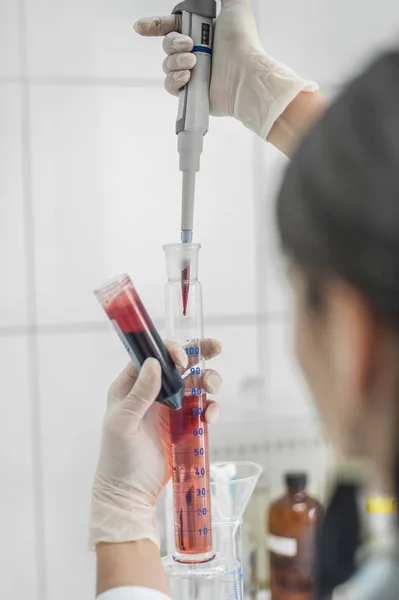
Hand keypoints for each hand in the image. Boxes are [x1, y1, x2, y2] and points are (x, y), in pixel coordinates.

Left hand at [90, 339, 221, 548]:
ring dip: (208, 380)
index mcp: (131, 385)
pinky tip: (210, 417)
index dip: (170, 351)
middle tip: (216, 348)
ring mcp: (170, 408)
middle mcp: (153, 392)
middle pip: (180, 363)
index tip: (183, 360)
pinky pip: (202, 408)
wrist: (131, 494)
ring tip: (213, 388)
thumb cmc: (118, 458)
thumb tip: (154, 363)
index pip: (153, 356)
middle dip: (199, 353)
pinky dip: (211, 407)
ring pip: (195, 383)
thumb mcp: (123, 423)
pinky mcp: (184, 425)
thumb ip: (140, 393)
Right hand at [134, 0, 317, 138]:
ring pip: (167, 65)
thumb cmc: (243, 43)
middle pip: (167, 45)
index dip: (154, 26)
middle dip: (173, 43)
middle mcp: (195, 52)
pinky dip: (175, 79)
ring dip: (176, 61)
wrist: (246, 75)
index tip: (141, 27)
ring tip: (193, 62)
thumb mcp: (235, 8)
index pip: (171, 26)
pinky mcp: (191, 93)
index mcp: (201, 33)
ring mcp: (193, 74)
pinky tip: (187, 76)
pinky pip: (170, 85)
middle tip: (189, 45)